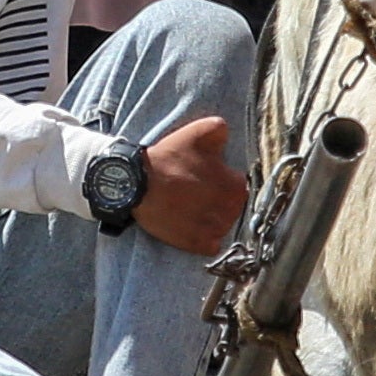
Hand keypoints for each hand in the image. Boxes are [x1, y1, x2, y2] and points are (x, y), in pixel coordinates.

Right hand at [134, 114, 246, 255]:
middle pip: (232, 208)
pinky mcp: (197, 244)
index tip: (208, 179)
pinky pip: (211, 245)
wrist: (136, 185)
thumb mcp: (194, 133)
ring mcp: (213, 229)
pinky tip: (191, 226)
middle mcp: (229, 210)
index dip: (222, 181)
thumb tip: (226, 130)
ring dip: (212, 220)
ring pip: (223, 227)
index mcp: (234, 186)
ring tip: (192, 209)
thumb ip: (218, 129)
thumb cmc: (166, 160)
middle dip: (218, 201)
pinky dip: (204, 239)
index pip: (238, 187)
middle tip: (198, 194)